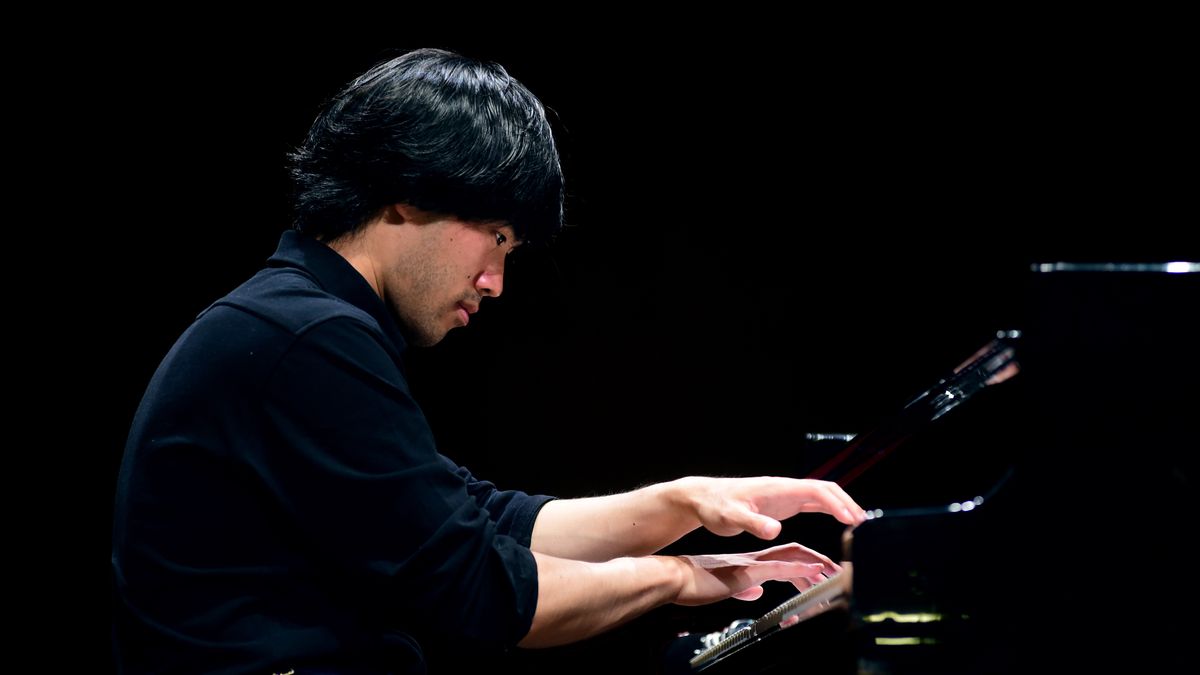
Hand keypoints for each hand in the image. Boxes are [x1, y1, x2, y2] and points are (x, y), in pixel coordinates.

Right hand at [674, 542, 838, 604]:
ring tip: (835, 573)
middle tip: (840, 572)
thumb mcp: (724, 586)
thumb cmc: (694, 583)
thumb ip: (742, 587)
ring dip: (816, 565)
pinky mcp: (746, 571)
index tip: (825, 574)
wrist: (675, 578)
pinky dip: (798, 568)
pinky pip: (777, 568)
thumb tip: (755, 592)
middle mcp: (755, 559)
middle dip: (820, 562)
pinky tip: (812, 571)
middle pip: (795, 552)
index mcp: (751, 562)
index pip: (786, 556)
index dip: (808, 563)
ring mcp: (752, 564)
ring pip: (791, 557)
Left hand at [682, 476, 865, 539]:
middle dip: (847, 503)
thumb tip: (774, 530)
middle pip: (825, 490)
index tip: (851, 519)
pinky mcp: (782, 504)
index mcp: (777, 489)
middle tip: (864, 524)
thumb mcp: (729, 518)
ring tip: (859, 524)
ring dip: (841, 506)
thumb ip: (751, 523)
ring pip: (821, 495)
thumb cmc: (715, 506)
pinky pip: (813, 503)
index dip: (836, 504)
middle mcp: (785, 489)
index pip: (815, 491)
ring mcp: (785, 495)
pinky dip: (829, 509)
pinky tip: (839, 521)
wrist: (704, 499)